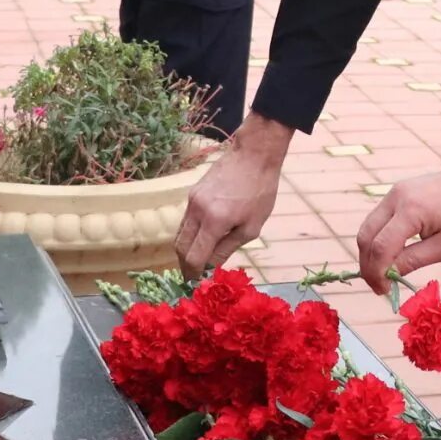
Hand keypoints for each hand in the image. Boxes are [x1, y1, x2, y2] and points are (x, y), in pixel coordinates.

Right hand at [176, 113, 293, 274]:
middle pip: (181, 248)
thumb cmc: (260, 191)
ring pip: (180, 234)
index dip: (194, 274)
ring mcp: (191, 200)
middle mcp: (197, 211)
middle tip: (193, 278)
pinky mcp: (192, 193)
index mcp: (214, 221)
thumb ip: (228, 248)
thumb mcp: (251, 227)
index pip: (194, 257)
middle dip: (185, 266)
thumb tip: (211, 267)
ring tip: (196, 263)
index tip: (198, 284)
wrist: (253, 155)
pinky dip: (189, 235)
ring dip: (185, 251)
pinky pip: (185, 221)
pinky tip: (200, 241)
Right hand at [357, 169, 440, 292]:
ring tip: (383, 274)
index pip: (380, 247)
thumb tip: (388, 276)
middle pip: (366, 235)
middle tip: (379, 286)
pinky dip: (378, 238)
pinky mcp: (398, 191)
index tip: (383, 291)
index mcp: (410, 210)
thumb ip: (413, 260)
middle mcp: (396, 197)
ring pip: (368, 226)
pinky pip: (379, 218)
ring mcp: (395, 191)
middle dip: (367, 264)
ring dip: (370, 252)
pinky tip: (389, 255)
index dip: (377, 273)